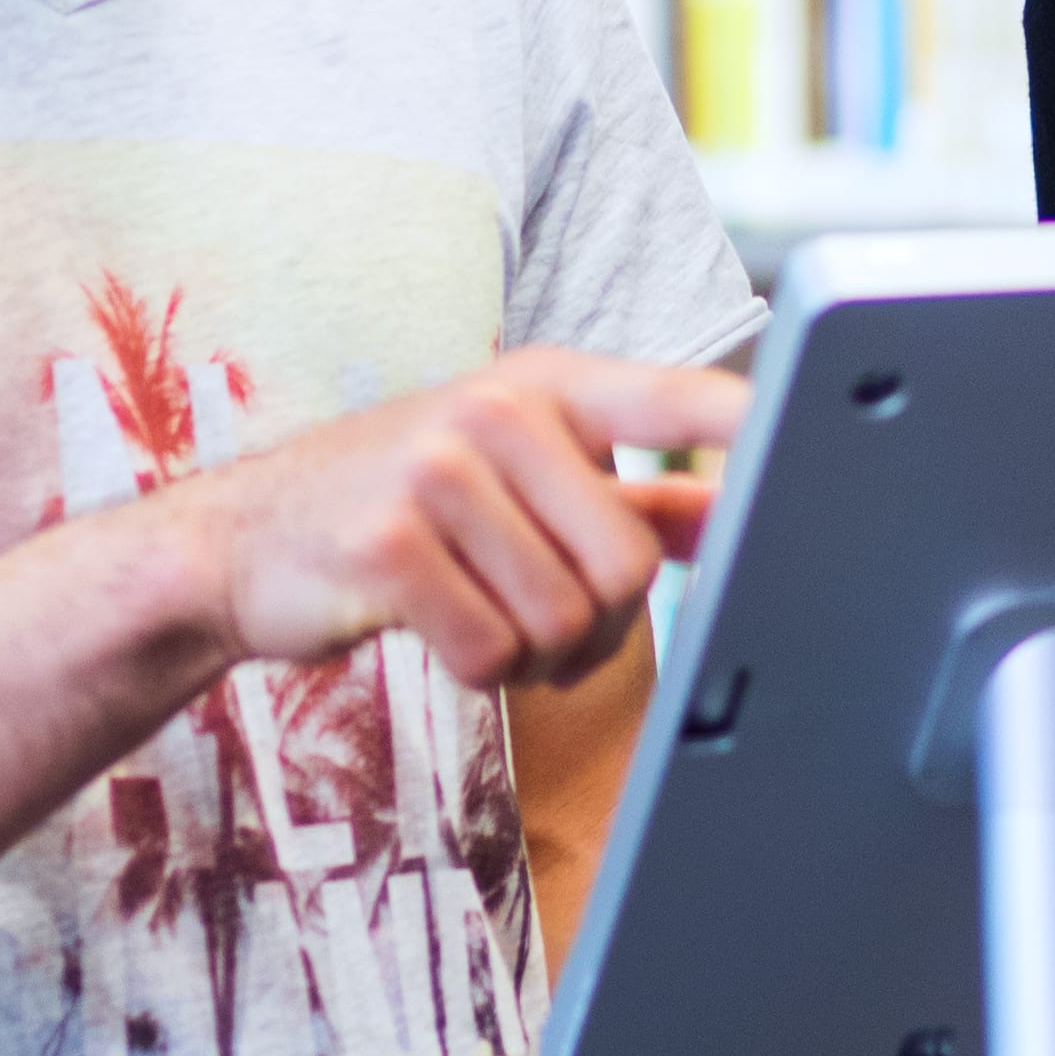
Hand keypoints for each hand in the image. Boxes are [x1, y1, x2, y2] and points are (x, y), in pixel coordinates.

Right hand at [185, 348, 744, 688]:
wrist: (237, 544)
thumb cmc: (396, 511)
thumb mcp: (510, 476)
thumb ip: (627, 495)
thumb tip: (737, 510)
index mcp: (546, 385)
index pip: (674, 397)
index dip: (743, 428)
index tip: (817, 447)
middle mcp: (497, 408)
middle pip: (626, 564)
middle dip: (599, 626)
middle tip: (544, 624)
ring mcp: (437, 470)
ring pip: (563, 618)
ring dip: (533, 655)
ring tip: (481, 618)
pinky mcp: (389, 546)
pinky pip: (490, 650)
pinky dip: (478, 670)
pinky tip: (438, 633)